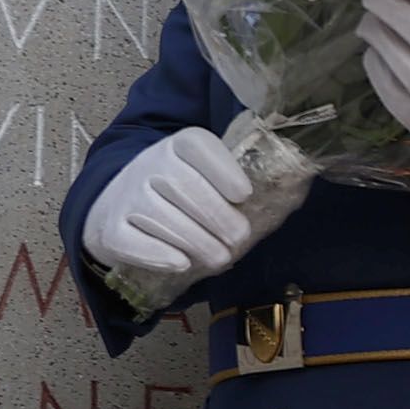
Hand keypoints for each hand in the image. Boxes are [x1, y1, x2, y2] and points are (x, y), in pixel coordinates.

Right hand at [82, 126, 291, 296]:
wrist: (119, 206)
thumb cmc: (181, 195)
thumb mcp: (207, 176)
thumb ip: (244, 181)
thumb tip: (298, 187)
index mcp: (179, 145)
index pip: (198, 146)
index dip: (222, 169)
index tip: (243, 194)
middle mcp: (150, 164)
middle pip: (183, 185)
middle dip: (216, 215)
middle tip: (239, 238)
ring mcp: (127, 195)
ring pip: (161, 215)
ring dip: (196, 240)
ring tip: (220, 258)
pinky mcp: (111, 229)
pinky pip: (132, 240)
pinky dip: (157, 254)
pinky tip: (181, 263)